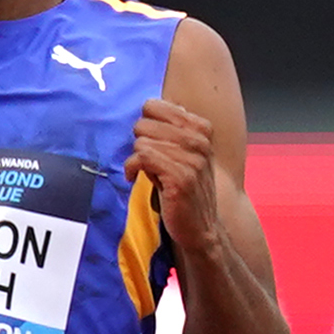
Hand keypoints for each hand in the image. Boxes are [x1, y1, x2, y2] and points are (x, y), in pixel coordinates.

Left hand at [133, 95, 220, 241]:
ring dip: (135, 158)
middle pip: (144, 123)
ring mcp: (192, 158)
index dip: (144, 124)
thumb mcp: (185, 153)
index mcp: (201, 129)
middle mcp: (199, 140)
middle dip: (139, 142)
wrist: (201, 227)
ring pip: (141, 141)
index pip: (154, 105)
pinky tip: (134, 178)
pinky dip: (131, 168)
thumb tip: (148, 108)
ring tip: (142, 171)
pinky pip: (142, 157)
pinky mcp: (180, 176)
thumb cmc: (186, 189)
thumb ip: (172, 130)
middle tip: (145, 160)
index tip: (148, 141)